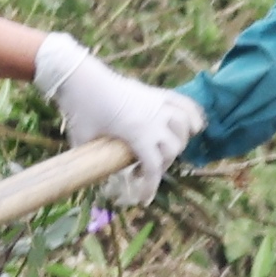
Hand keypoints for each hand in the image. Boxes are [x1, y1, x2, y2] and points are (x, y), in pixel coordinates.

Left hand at [36, 35, 210, 208]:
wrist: (79, 77)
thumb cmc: (79, 108)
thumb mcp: (83, 141)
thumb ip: (93, 160)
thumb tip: (97, 180)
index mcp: (137, 132)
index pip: (154, 167)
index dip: (150, 187)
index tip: (143, 200)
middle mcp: (154, 119)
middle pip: (171, 150)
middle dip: (160, 164)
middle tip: (141, 170)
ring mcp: (157, 104)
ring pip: (184, 128)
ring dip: (179, 142)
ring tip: (166, 149)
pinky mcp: (155, 93)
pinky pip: (184, 103)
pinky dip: (194, 115)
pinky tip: (197, 126)